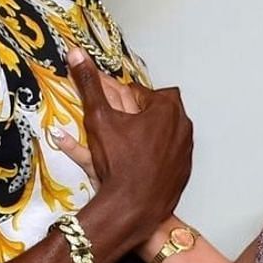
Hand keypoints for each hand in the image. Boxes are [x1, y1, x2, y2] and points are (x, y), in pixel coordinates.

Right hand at [65, 47, 193, 239]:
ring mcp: (186, 149)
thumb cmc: (118, 162)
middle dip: (137, 112)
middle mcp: (183, 125)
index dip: (119, 98)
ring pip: (166, 130)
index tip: (109, 109)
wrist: (133, 208)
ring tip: (126, 143)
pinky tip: (139, 161)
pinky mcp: (185, 169)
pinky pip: (171, 152)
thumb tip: (76, 53)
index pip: (139, 92)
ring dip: (149, 131)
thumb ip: (88, 83)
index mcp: (166, 107)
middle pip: (156, 108)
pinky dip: (157, 152)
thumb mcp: (99, 118)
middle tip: (117, 125)